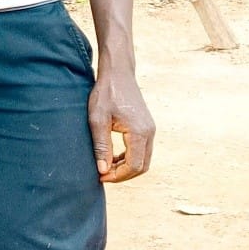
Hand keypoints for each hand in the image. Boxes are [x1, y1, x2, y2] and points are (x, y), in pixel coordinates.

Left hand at [88, 60, 154, 182]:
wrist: (118, 73)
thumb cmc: (106, 93)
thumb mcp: (97, 120)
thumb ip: (101, 146)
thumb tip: (103, 171)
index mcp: (139, 132)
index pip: (134, 166)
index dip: (118, 176)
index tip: (101, 176)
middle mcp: (149, 132)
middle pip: (142, 166)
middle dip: (123, 175)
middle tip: (103, 175)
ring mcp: (150, 129)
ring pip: (144, 160)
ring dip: (126, 167)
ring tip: (106, 167)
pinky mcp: (147, 127)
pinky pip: (142, 150)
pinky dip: (130, 158)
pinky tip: (113, 157)